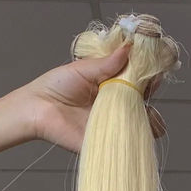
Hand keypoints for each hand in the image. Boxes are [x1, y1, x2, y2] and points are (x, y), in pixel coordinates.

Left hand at [20, 45, 165, 151]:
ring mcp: (113, 125)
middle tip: (149, 88)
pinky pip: (128, 143)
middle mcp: (114, 106)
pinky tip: (139, 129)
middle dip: (151, 97)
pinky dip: (137, 138)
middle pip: (143, 103)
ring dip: (150, 119)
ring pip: (141, 125)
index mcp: (110, 86)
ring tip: (146, 111)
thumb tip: (129, 48)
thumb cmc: (55, 86)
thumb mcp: (83, 69)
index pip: (137, 81)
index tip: (153, 71)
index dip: (147, 76)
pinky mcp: (107, 141)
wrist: (38, 110)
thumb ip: (107, 63)